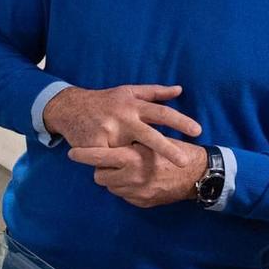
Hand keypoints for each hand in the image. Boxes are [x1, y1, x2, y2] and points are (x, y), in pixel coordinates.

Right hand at [44, 84, 201, 162]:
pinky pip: (111, 161)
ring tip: (150, 177)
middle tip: (185, 162)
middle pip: (150, 135)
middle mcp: (124, 117)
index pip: (162, 113)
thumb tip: (179, 90)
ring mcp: (109, 131)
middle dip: (168, 149)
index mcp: (134, 105)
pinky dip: (117, 167)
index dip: (180, 121)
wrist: (70, 107)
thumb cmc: (104, 101)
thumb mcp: (128, 91)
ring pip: (130, 153)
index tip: (197, 131)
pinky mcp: (95, 144)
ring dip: (140, 165)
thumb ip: (155, 92)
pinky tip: (122, 174)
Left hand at [67, 141, 203, 207]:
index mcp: (133, 157)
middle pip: (99, 175)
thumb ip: (131, 140)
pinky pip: (124, 195)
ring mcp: (136, 192)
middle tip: (111, 160)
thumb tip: (111, 137)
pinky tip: (137, 179)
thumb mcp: (153, 139)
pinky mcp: (142, 202)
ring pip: (110, 186)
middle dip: (102, 168)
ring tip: (127, 168)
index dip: (83, 155)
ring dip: (114, 178)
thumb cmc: (176, 150)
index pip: (99, 157)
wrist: (198, 174)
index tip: (72, 153)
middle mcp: (132, 177)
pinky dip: (126, 187)